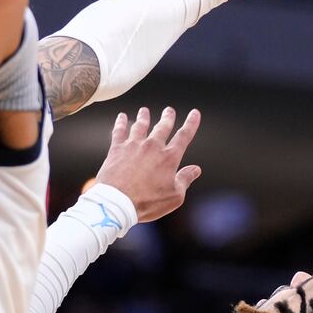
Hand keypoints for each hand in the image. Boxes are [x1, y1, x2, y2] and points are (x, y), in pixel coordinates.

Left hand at [94, 107, 201, 222]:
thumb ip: (185, 180)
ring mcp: (133, 146)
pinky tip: (122, 117)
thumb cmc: (147, 202)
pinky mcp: (117, 149)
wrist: (117, 202)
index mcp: (169, 158)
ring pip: (140, 126)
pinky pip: (119, 131)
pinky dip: (121, 123)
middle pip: (162, 127)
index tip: (195, 113)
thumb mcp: (174, 196)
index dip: (191, 124)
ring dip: (144, 117)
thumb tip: (196, 169)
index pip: (184, 136)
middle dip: (167, 117)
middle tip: (169, 110)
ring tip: (144, 110)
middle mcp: (152, 147)